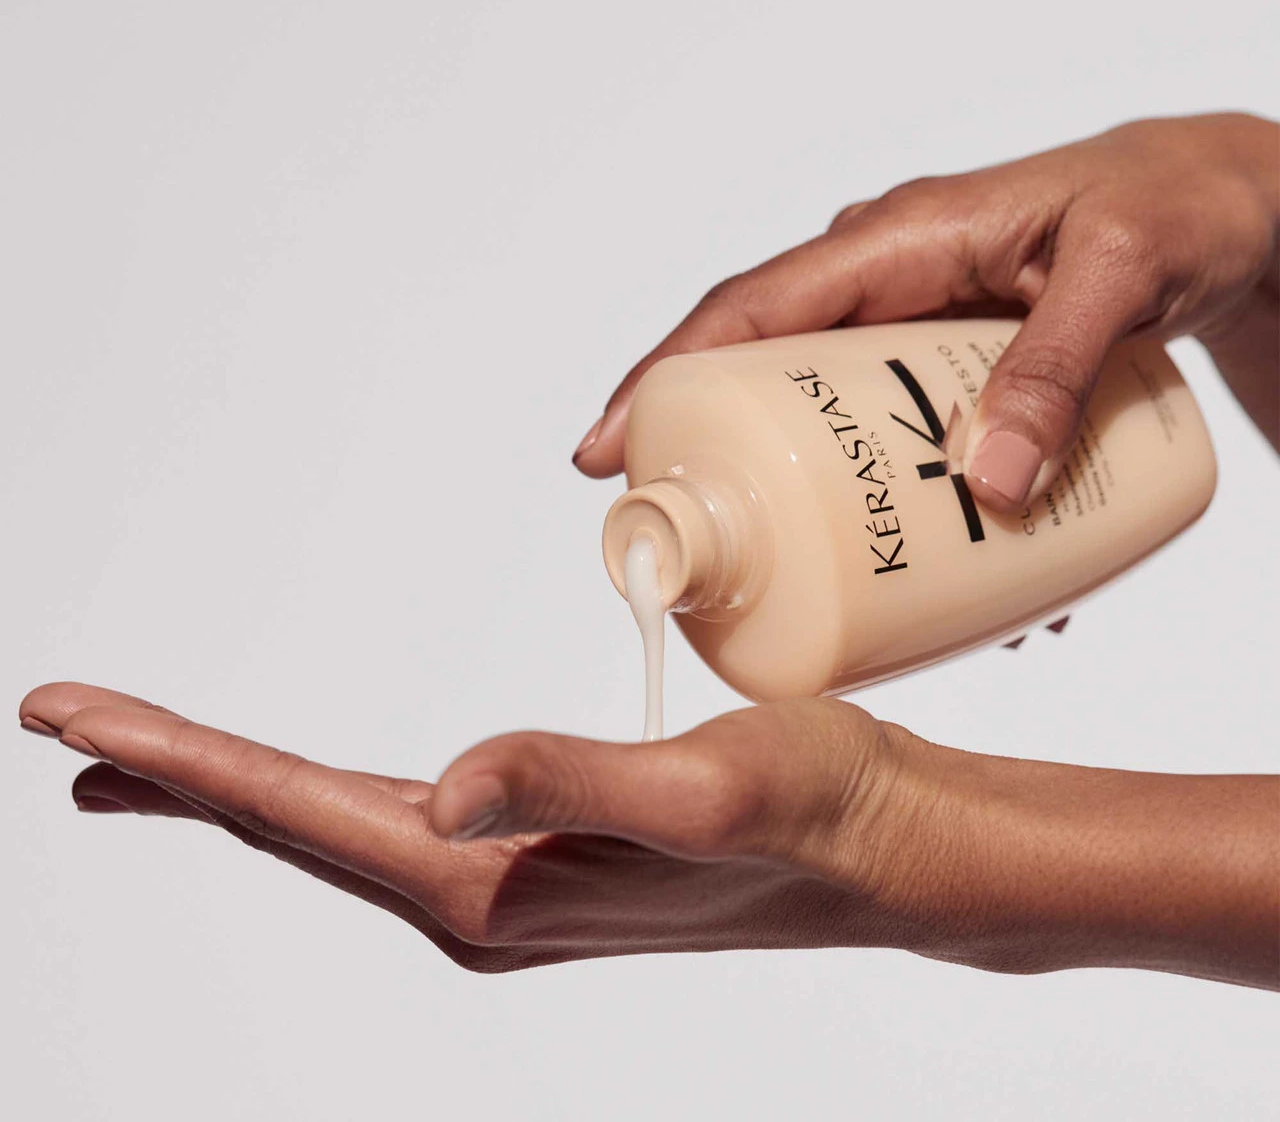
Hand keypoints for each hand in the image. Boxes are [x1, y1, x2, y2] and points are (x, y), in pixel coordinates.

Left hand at [19, 683, 1278, 985]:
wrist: (884, 842)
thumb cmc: (812, 813)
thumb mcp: (699, 789)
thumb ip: (568, 784)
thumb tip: (439, 791)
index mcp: (490, 884)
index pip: (300, 812)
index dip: (177, 761)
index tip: (64, 721)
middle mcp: (480, 894)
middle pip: (292, 823)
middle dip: (173, 773)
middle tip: (64, 727)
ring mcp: (506, 878)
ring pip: (332, 825)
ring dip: (233, 788)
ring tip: (145, 761)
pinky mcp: (539, 849)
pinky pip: (389, 818)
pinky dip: (315, 793)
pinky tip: (310, 790)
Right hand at [573, 112, 1279, 508]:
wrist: (1228, 211)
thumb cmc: (1172, 209)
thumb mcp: (1122, 277)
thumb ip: (1055, 372)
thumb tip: (987, 485)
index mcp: (896, 241)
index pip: (751, 308)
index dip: (667, 376)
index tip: (607, 450)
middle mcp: (886, 283)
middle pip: (763, 374)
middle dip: (715, 455)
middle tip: (688, 541)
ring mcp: (912, 330)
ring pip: (826, 418)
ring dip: (811, 496)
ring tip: (814, 578)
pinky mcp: (947, 370)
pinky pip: (892, 437)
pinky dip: (894, 501)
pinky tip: (935, 570)